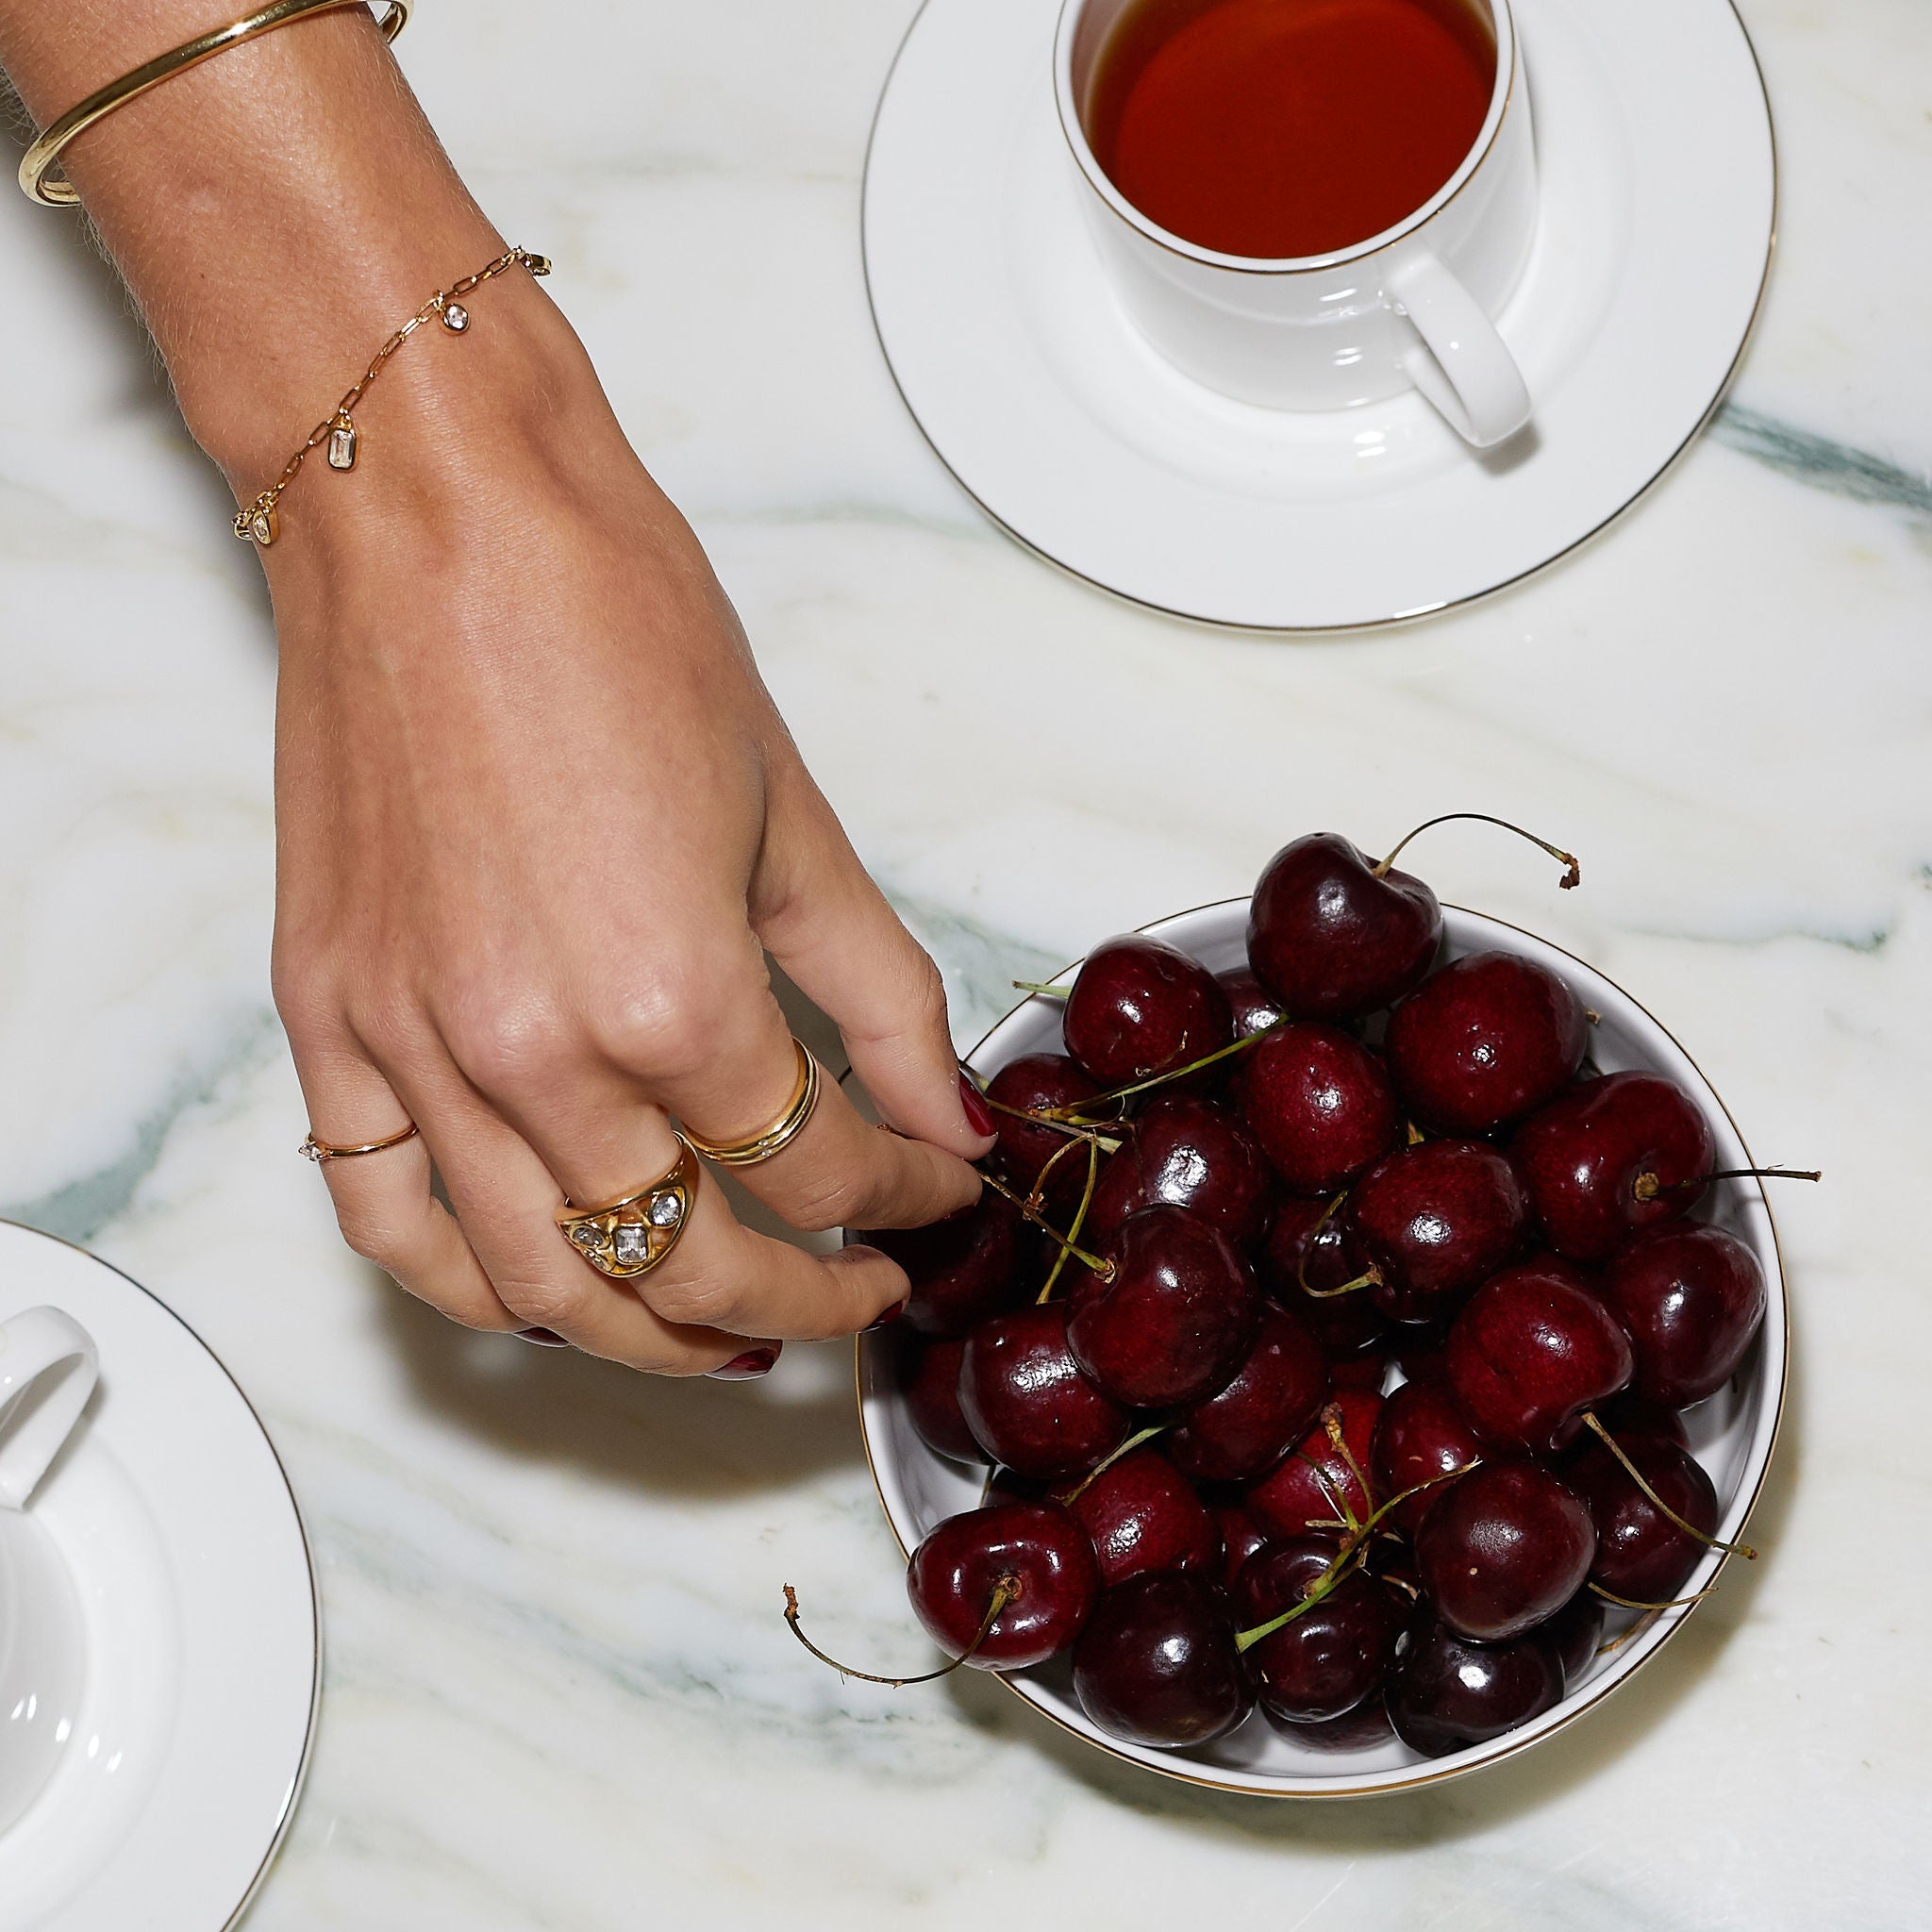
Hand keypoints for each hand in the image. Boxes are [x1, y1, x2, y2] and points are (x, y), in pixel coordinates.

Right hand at [267, 296, 990, 1370]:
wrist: (440, 518)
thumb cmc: (615, 625)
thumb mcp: (794, 821)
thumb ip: (881, 996)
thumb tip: (945, 1112)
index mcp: (674, 995)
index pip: (821, 1166)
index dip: (904, 1194)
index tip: (934, 1188)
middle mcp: (535, 1055)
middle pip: (689, 1261)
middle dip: (802, 1300)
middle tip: (854, 1290)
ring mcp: (416, 1051)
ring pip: (542, 1284)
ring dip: (649, 1333)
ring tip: (722, 1328)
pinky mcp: (329, 1023)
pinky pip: (383, 1217)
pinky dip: (470, 1283)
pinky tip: (545, 1284)